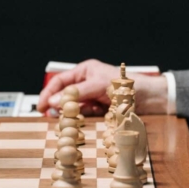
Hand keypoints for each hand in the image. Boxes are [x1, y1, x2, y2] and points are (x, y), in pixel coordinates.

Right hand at [36, 59, 168, 116]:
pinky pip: (86, 114)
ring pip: (75, 107)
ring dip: (73, 112)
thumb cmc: (124, 84)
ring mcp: (92, 97)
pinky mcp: (99, 109)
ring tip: (72, 116)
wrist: (147, 97)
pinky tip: (94, 113)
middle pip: (65, 95)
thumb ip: (75, 93)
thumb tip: (52, 101)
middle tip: (51, 116)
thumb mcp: (97, 85)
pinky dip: (86, 116)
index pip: (59, 81)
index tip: (40, 106)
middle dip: (58, 105)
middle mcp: (86, 83)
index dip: (48, 93)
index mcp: (84, 71)